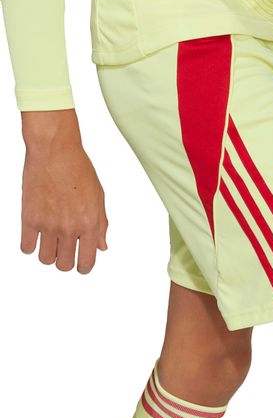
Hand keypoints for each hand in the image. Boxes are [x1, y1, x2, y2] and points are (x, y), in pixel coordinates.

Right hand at [21, 109, 107, 272]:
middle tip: (64, 252)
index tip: (81, 265)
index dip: (84, 267)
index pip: (86, 261)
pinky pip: (27, 247)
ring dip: (48, 254)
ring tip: (50, 242)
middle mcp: (70, 228)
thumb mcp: (98, 197)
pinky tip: (35, 236)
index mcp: (90, 224)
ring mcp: (49, 224)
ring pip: (45, 259)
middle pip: (64, 265)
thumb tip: (101, 246)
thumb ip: (101, 225)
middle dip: (65, 262)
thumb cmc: (78, 170)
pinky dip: (30, 246)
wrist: (55, 151)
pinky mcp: (30, 218)